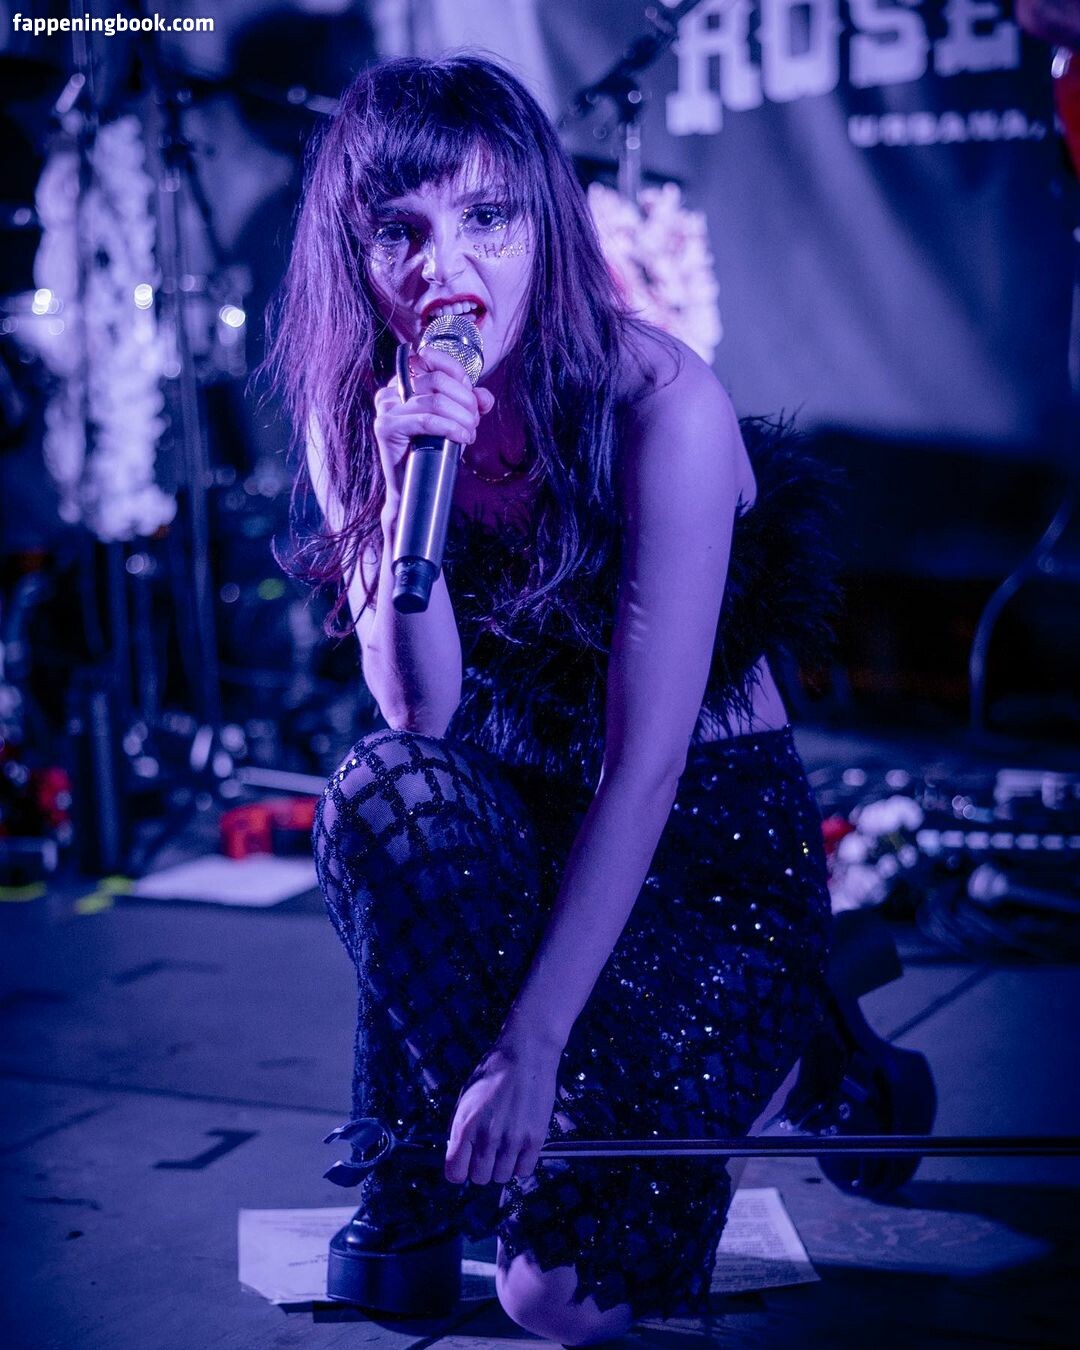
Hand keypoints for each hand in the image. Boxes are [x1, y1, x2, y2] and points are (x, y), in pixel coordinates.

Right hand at [373, 347, 494, 520]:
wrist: (413, 486)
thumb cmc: (432, 450)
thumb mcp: (455, 420)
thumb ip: (471, 404)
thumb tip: (485, 398)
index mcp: (404, 381)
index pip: (431, 358)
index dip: (459, 374)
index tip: (472, 398)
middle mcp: (391, 390)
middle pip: (438, 381)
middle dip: (464, 401)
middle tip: (473, 421)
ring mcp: (386, 408)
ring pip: (435, 401)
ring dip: (461, 417)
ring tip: (469, 433)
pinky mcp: (386, 427)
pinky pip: (427, 420)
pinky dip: (451, 428)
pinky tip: (462, 438)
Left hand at [444, 1039, 558, 1185]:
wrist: (526, 1054)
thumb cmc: (493, 1072)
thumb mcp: (466, 1098)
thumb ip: (460, 1128)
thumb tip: (458, 1152)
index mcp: (465, 1126)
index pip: (454, 1174)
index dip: (459, 1170)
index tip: (466, 1162)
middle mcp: (487, 1138)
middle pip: (480, 1178)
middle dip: (482, 1168)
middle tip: (488, 1151)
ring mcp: (512, 1140)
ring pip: (502, 1177)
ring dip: (502, 1165)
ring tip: (506, 1145)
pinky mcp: (535, 1139)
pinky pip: (524, 1170)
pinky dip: (521, 1163)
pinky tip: (520, 1146)